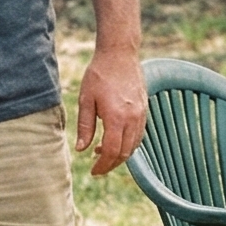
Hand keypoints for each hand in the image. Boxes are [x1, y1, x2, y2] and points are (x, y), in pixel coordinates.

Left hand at [77, 52, 146, 176]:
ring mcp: (141, 114)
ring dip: (120, 155)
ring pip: (134, 145)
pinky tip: (115, 140)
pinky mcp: (144, 109)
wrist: (119, 54)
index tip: (93, 171)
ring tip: (103, 153)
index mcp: (116, 117)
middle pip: (125, 152)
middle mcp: (132, 118)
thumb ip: (85, 126)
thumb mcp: (86, 99)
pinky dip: (129, 143)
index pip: (112, 152)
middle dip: (111, 164)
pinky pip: (139, 134)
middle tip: (97, 167)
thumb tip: (82, 150)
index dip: (102, 166)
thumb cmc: (98, 74)